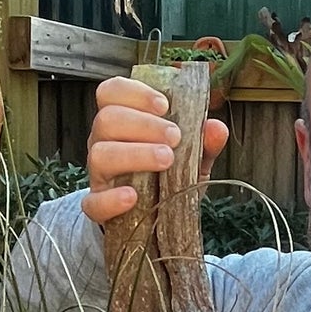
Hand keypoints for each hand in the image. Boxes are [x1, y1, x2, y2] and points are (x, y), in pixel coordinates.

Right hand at [83, 76, 228, 226]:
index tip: (164, 105)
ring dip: (134, 154)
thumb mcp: (190, 158)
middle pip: (107, 119)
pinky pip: (93, 202)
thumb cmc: (167, 177)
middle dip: (143, 124)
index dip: (134, 93)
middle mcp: (104, 143)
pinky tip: (132, 197)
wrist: (152, 219)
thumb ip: (203, 143)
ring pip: (99, 155)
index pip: (112, 92)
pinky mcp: (97, 206)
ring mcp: (99, 175)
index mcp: (122, 122)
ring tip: (165, 160)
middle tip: (175, 137)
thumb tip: (217, 127)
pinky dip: (112, 199)